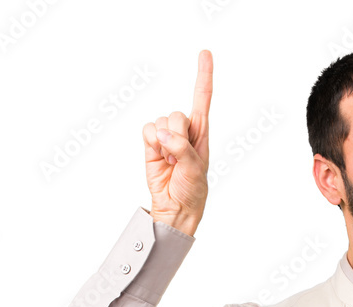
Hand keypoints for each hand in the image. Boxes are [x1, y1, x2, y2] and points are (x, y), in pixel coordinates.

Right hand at [142, 49, 212, 235]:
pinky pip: (147, 129)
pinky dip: (151, 143)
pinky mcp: (151, 143)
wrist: (175, 207)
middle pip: (176, 114)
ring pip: (160, 122)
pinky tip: (159, 158)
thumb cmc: (192, 190)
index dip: (203, 76)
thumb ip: (182, 148)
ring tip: (171, 162)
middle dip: (177, 136)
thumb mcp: (195, 169)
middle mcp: (183, 131)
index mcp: (201, 133)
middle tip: (179, 157)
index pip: (202, 99)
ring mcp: (166, 137)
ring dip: (164, 144)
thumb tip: (163, 134)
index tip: (205, 53)